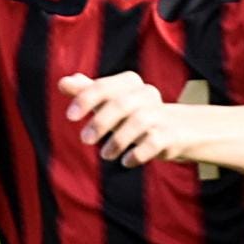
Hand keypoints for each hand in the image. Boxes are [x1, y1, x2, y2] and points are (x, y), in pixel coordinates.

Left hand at [60, 72, 194, 168]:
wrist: (180, 130)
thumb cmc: (136, 115)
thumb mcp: (111, 103)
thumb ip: (88, 93)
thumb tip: (63, 82)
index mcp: (130, 85)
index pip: (105, 86)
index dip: (86, 98)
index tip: (70, 116)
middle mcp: (146, 95)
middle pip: (122, 103)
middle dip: (100, 122)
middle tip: (85, 140)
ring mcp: (161, 115)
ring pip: (138, 121)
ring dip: (117, 141)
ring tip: (105, 155)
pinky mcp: (171, 135)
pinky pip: (154, 142)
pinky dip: (137, 153)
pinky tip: (127, 161)